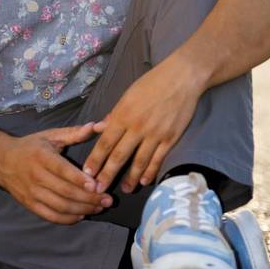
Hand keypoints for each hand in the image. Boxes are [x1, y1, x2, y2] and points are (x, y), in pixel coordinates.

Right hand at [0, 123, 114, 224]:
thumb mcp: (50, 135)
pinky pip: (50, 216)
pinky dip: (67, 219)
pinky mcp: (29, 204)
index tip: (97, 185)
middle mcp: (36, 176)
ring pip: (60, 206)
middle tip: (108, 200)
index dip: (80, 179)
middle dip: (89, 198)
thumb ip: (74, 133)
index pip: (63, 170)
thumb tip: (97, 126)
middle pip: (65, 191)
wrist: (1, 160)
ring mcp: (31, 192)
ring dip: (82, 209)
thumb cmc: (31, 146)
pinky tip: (81, 216)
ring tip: (99, 208)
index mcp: (42, 156)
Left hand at [82, 56, 203, 195]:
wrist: (182, 78)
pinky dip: (151, 171)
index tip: (87, 174)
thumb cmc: (152, 83)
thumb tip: (99, 128)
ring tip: (124, 190)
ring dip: (130, 178)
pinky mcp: (170, 138)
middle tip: (98, 190)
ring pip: (139, 161)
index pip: (105, 143)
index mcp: (123, 115)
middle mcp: (137, 127)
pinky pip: (158, 159)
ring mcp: (155, 134)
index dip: (95, 160)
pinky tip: (145, 181)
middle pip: (119, 156)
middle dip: (107, 175)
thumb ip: (114, 114)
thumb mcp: (128, 95)